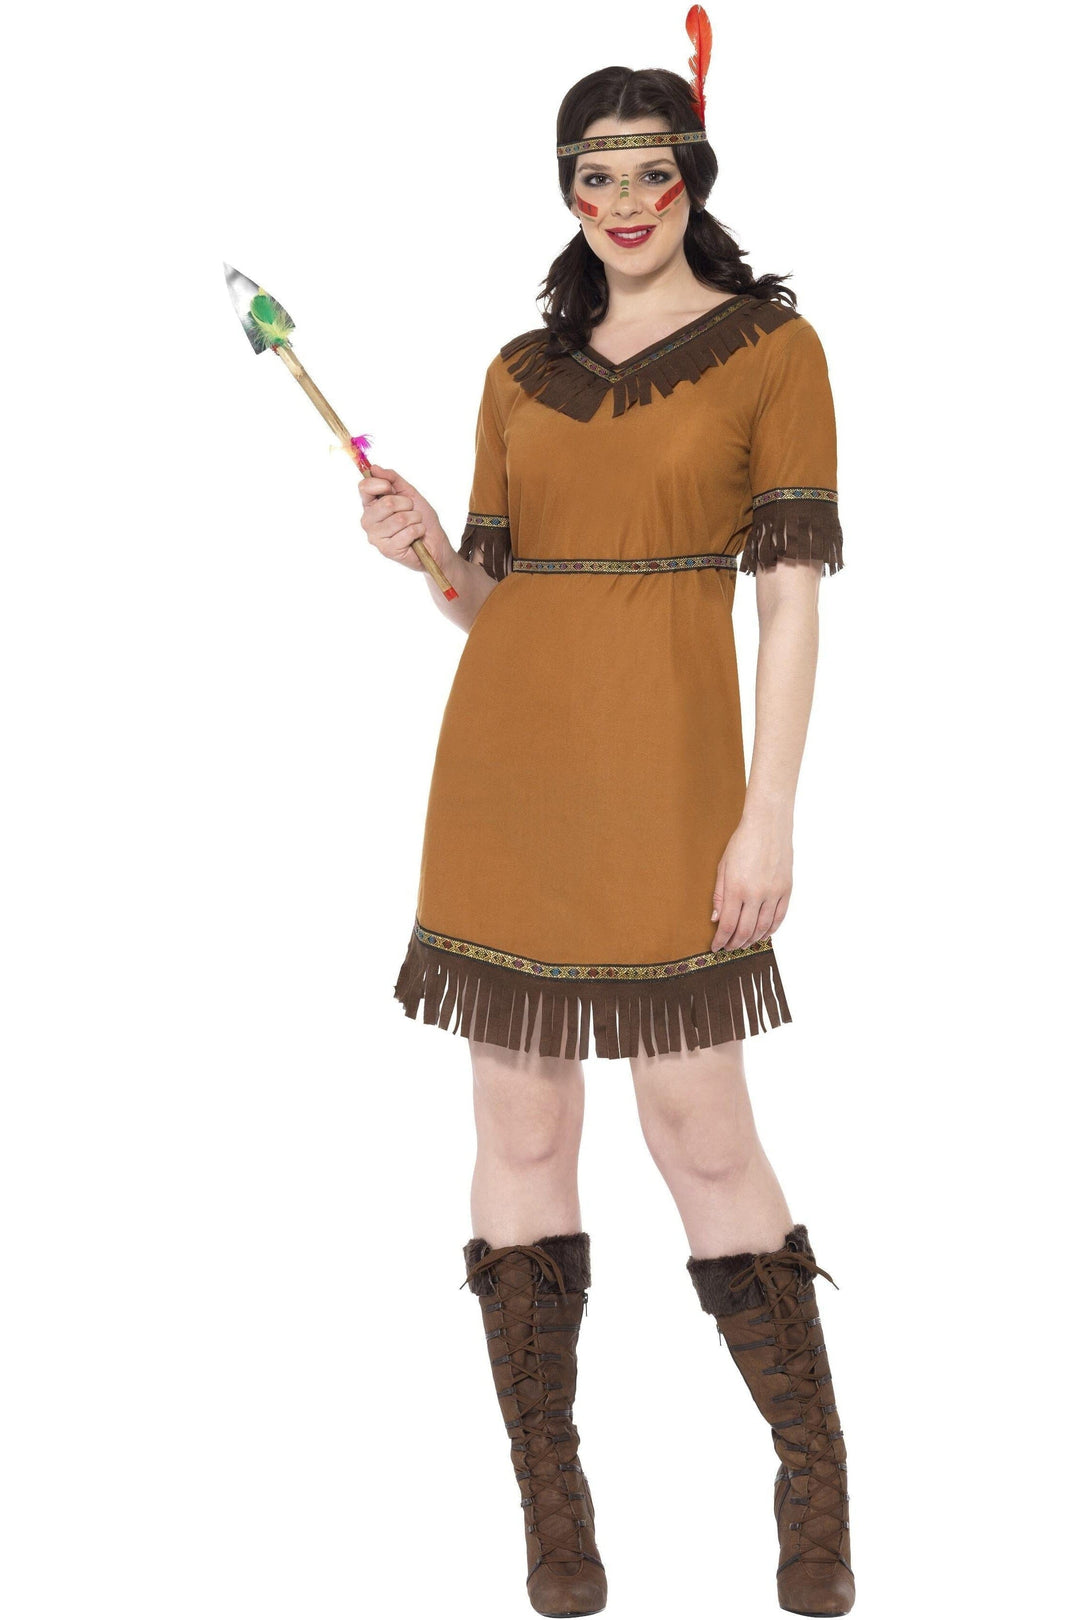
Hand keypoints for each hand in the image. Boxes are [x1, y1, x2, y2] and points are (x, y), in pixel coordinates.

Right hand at [357, 463, 448, 570]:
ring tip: (414, 524)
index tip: (391, 488)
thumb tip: (374, 468)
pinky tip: (416, 537)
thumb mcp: (409, 493)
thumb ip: (392, 479)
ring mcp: (376, 537)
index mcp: (370, 505)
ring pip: (400, 519)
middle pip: (386, 503)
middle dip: (407, 504)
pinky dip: (418, 531)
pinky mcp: (387, 550)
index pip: (364, 487)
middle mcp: (369, 521)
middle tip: (410, 512)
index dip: (382, 484)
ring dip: (415, 519)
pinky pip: (407, 532)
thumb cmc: (421, 518)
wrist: (434, 541)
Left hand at [709, 810, 792, 951]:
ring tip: (743, 944)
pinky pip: (779, 918)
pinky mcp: (786, 890)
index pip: (728, 925)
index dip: (721, 940)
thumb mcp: (723, 867)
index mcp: (737, 888)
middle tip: (728, 948)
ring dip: (752, 940)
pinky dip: (770, 930)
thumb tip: (716, 919)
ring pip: (763, 928)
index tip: (716, 947)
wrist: (768, 825)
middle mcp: (756, 894)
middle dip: (735, 944)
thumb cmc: (742, 842)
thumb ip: (719, 895)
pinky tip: (762, 934)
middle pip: (745, 931)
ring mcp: (774, 893)